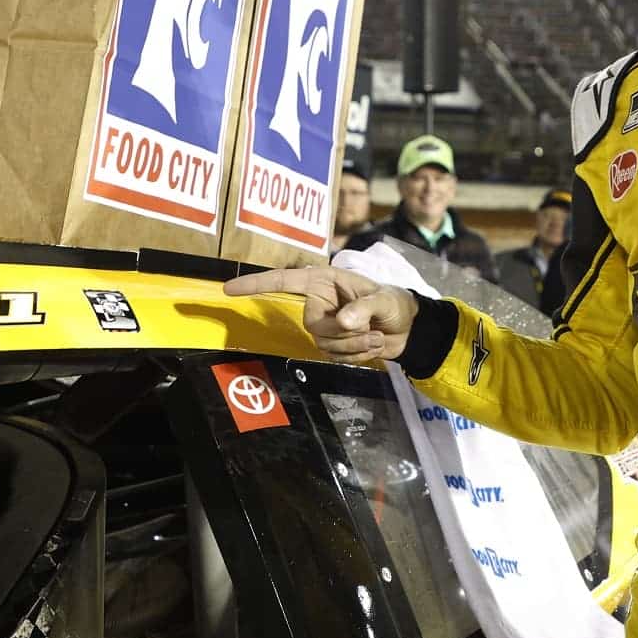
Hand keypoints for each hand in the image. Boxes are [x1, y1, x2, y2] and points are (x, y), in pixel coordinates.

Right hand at [223, 266, 418, 363]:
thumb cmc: (394, 302)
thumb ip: (363, 308)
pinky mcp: (331, 345)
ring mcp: (324, 325)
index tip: (229, 289)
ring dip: (354, 346)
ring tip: (376, 336)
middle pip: (312, 325)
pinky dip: (356, 355)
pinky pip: (334, 357)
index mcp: (324, 280)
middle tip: (370, 329)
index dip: (256, 284)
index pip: (284, 280)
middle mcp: (318, 302)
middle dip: (343, 333)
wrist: (409, 328)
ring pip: (324, 344)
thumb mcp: (383, 300)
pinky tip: (372, 346)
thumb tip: (343, 322)